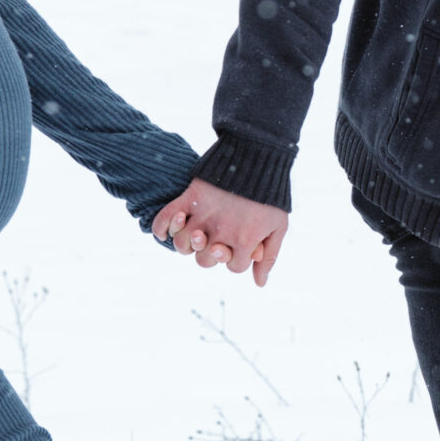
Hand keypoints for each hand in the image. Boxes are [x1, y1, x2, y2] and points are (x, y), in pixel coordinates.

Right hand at [153, 180, 288, 286]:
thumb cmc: (271, 195)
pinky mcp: (191, 196)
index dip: (236, 259)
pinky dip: (161, 227)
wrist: (258, 156)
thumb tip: (259, 284)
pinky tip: (163, 233)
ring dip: (186, 244)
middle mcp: (221, 231)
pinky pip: (167, 216)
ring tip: (195, 236)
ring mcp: (204, 214)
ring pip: (183, 243)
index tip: (240, 246)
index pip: (233, 267)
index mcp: (244, 241)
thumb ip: (268, 257)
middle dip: (209, 255)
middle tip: (214, 242)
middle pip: (204, 260)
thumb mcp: (278, 227)